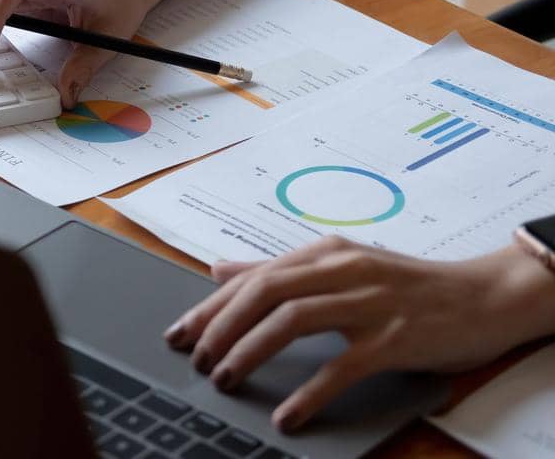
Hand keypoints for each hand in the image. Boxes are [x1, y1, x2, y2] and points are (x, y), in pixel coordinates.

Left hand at [164, 237, 554, 431]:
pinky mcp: (395, 338)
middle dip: (219, 326)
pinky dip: (309, 392)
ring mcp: (369, 303)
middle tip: (195, 358)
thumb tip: (220, 268)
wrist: (487, 295)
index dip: (210, 306)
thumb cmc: (410, 286)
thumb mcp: (342, 266)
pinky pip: (341, 367)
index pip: (254, 277)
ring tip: (225, 379)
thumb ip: (281, 270)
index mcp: (325, 253)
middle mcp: (343, 270)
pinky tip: (288, 414)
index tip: (180, 332)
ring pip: (291, 320)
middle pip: (263, 292)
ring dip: (249, 351)